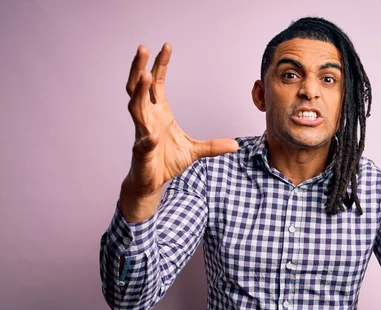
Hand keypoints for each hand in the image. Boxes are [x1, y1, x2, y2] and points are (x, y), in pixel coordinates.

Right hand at [124, 43, 238, 196]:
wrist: (151, 182)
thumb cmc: (166, 161)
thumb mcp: (195, 151)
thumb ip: (213, 146)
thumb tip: (235, 145)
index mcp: (159, 112)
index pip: (157, 83)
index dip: (160, 64)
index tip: (166, 46)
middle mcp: (148, 117)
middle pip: (139, 87)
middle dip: (140, 67)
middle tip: (143, 48)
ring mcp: (142, 133)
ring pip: (135, 107)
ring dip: (139, 91)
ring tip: (144, 75)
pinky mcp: (142, 152)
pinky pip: (144, 143)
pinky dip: (148, 139)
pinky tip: (153, 135)